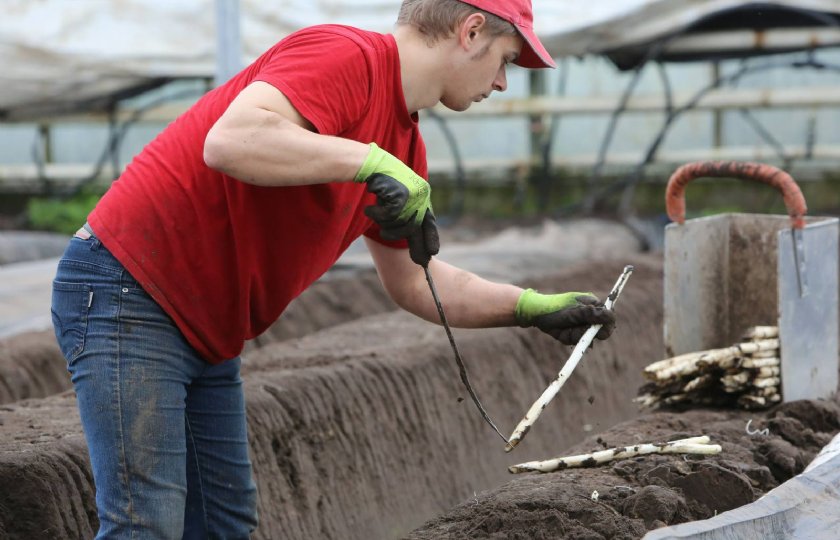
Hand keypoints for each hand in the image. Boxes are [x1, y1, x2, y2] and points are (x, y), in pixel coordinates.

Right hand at [355, 143, 438, 265]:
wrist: (371, 164)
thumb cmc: (383, 183)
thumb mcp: (398, 200)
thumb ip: (406, 215)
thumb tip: (411, 236)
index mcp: (424, 195)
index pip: (429, 222)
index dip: (430, 238)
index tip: (432, 254)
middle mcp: (422, 194)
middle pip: (414, 227)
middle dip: (405, 239)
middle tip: (409, 254)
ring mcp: (412, 194)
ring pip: (400, 223)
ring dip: (385, 224)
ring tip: (376, 215)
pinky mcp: (400, 194)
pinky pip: (388, 216)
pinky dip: (376, 215)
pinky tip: (369, 210)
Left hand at [515, 289, 615, 344]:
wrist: (536, 314)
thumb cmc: (556, 308)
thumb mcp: (575, 311)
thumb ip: (593, 314)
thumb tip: (611, 316)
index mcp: (593, 304)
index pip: (609, 317)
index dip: (606, 327)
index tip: (599, 333)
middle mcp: (589, 315)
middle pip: (599, 331)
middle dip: (586, 333)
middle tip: (574, 329)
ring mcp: (581, 325)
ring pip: (586, 338)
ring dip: (575, 335)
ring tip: (564, 327)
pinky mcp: (573, 333)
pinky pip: (576, 341)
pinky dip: (568, 338)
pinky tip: (561, 332)